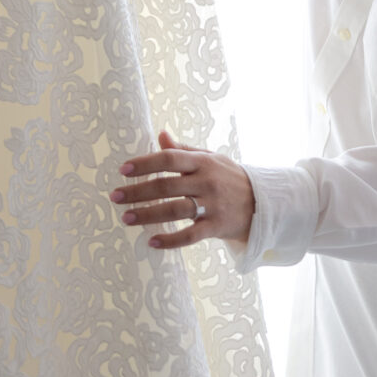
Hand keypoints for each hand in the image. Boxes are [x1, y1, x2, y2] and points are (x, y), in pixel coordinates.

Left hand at [109, 128, 255, 251]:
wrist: (262, 203)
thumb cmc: (228, 177)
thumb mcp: (210, 158)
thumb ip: (184, 149)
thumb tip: (161, 134)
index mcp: (202, 162)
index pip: (169, 158)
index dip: (145, 163)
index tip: (123, 169)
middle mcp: (206, 182)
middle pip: (167, 185)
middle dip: (138, 191)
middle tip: (114, 196)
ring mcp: (212, 205)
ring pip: (175, 210)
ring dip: (148, 214)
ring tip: (125, 218)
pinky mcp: (216, 227)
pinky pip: (190, 236)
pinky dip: (170, 240)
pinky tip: (151, 242)